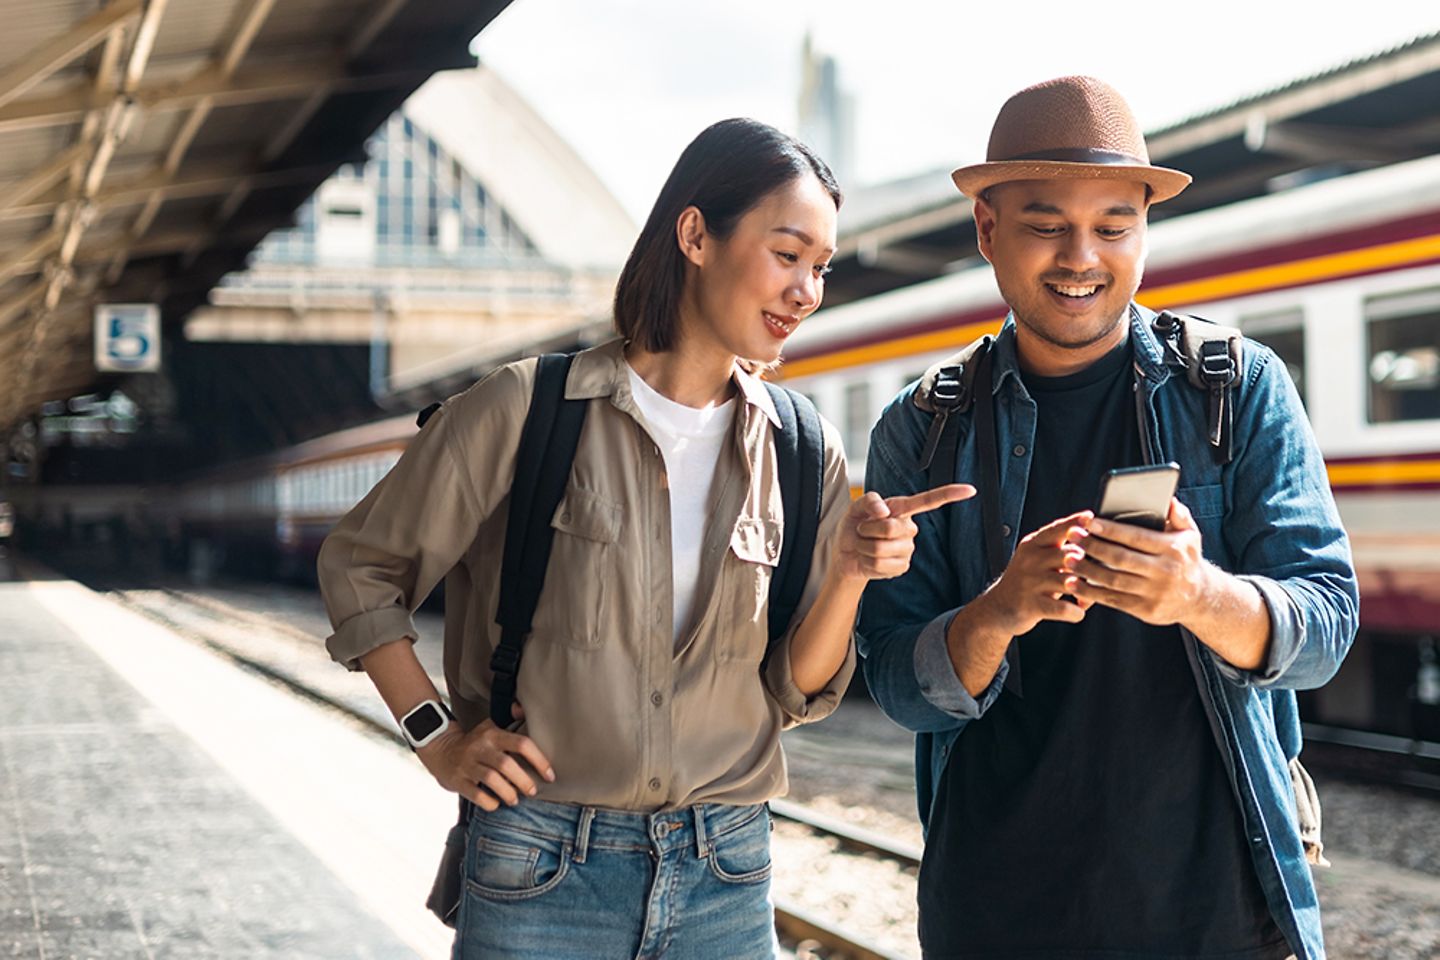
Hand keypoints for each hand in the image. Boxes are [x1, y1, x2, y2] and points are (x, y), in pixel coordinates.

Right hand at [416, 702, 554, 810]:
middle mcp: (480, 747)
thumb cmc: (475, 742)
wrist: (440, 750)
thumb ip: (510, 719)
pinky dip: (489, 802)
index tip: (549, 775)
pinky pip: (475, 794)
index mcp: (493, 734)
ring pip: (492, 780)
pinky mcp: (457, 780)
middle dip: (524, 781)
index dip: (539, 760)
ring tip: (515, 800)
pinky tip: (496, 804)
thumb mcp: (490, 726)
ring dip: (508, 793)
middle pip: (507, 764)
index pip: (521, 744)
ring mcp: (467, 764)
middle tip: (533, 791)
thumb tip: (523, 709)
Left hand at [832, 483, 975, 582]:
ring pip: (882, 548)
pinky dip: (867, 562)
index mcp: (902, 509)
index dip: (950, 494)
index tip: (970, 490)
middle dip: (867, 529)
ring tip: (864, 545)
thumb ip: (868, 501)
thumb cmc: (854, 527)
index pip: (929, 501)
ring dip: (864, 546)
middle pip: (890, 528)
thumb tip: (884, 511)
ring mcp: (907, 549)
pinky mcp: (901, 567)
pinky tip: (868, 559)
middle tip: (862, 531)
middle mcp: (910, 529)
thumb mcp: (855, 508)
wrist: (846, 554)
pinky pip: (881, 564)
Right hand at [976, 511, 1092, 635]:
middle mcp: (1031, 560)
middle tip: (1097, 575)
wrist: (998, 607)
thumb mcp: (1035, 557)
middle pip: (1070, 555)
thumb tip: (1092, 538)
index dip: (1076, 523)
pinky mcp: (1032, 605)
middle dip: (1088, 564)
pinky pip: (1063, 608)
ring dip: (1086, 591)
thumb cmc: (1026, 581)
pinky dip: (1076, 612)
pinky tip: (1078, 611)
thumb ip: (1059, 548)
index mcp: (1033, 545)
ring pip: (1070, 582)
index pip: (1057, 529)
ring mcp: (1030, 582)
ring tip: (1089, 596)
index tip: (1091, 518)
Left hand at [1069, 497, 1214, 624]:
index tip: (1088, 522)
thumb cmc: (1186, 559)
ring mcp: (1155, 593)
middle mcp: (1165, 572)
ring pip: (1113, 580)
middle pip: (1120, 558)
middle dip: (1093, 547)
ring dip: (1087, 570)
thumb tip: (1167, 499)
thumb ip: (1178, 515)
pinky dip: (1091, 592)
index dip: (1110, 529)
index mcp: (1173, 549)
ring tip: (1067, 559)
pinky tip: (1074, 584)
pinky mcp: (1145, 611)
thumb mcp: (1190, 535)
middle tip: (1072, 537)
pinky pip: (1112, 600)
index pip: (1136, 537)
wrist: (1200, 598)